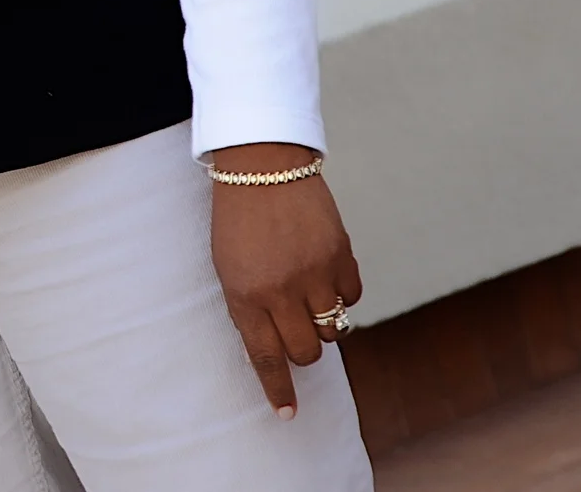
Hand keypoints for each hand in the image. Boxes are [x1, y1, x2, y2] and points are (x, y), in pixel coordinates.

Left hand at [209, 143, 364, 418]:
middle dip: (302, 348)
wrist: (260, 164)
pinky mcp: (340, 254)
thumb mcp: (227, 266)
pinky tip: (326, 273)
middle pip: (307, 350)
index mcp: (244, 294)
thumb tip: (278, 346)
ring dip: (322, 321)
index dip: (278, 389)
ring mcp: (314, 273)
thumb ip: (250, 306)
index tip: (288, 414)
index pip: (265, 356)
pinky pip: (353, 296)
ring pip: (333, 327)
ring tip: (308, 295)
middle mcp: (280, 290)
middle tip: (295, 327)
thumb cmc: (238, 219)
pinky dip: (342, 293)